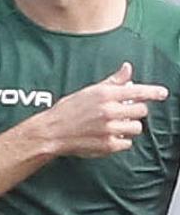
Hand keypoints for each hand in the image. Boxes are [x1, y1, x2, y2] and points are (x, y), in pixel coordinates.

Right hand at [39, 62, 167, 157]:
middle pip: (141, 110)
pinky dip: (121, 139)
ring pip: (136, 127)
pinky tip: (108, 135)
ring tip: (114, 125)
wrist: (53, 131)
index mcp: (104, 95)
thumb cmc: (68, 110)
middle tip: (124, 111)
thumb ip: (112, 81)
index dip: (153, 92)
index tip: (162, 93)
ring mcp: (110, 129)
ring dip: (129, 126)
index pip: (137, 91)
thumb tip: (127, 68)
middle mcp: (109, 111)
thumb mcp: (89, 91)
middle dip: (135, 111)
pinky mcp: (109, 145)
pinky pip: (127, 142)